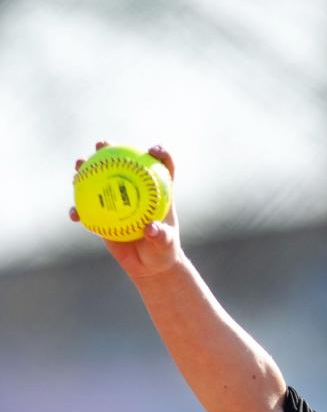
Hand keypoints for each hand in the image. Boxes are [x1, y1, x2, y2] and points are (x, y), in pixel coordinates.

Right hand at [70, 142, 180, 279]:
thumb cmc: (163, 251)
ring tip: (79, 165)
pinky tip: (74, 215)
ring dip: (86, 168)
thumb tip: (150, 228)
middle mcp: (134, 189)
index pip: (160, 165)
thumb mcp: (166, 245)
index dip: (159, 154)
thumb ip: (161, 236)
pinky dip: (80, 210)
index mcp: (155, 191)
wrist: (150, 266)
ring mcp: (117, 200)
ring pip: (99, 179)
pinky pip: (89, 210)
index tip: (152, 151)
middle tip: (102, 145)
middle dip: (109, 148)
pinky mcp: (104, 214)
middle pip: (120, 162)